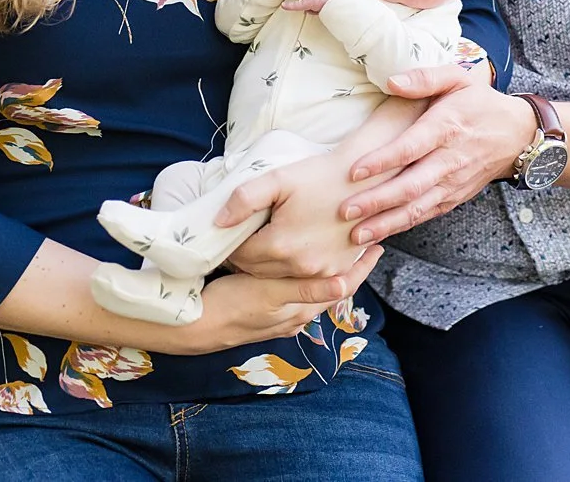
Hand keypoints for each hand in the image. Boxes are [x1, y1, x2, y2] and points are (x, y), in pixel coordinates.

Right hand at [168, 248, 382, 354]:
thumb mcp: (268, 293)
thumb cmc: (229, 305)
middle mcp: (296, 317)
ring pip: (313, 293)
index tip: (376, 246)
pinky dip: (306, 283)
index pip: (342, 287)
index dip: (361, 267)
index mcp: (300, 309)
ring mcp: (281, 319)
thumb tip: (341, 282)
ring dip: (327, 274)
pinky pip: (294, 298)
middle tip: (363, 241)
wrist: (193, 327)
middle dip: (349, 268)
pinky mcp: (266, 318)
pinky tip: (300, 270)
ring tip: (337, 249)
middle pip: (331, 290)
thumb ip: (304, 290)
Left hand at [217, 143, 377, 278]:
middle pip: (258, 270)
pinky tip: (290, 249)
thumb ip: (243, 199)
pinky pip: (304, 277)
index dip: (231, 243)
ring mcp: (321, 272)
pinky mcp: (337, 270)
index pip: (240, 255)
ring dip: (268, 264)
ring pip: (279, 276)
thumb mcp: (277, 178)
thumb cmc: (319, 175)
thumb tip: (219, 222)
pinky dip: (292, 268)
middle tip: (244, 238)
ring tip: (265, 243)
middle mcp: (300, 267)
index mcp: (280, 246)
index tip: (231, 232)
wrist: (366, 178)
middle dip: (247, 256)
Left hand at [340, 67, 536, 242]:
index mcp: (446, 127)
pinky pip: (427, 215)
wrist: (517, 134)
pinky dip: (403, 227)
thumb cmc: (480, 103)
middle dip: (377, 201)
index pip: (411, 147)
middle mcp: (449, 160)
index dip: (382, 160)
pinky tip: (379, 235)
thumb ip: (425, 78)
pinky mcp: (454, 197)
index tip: (354, 171)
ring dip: (386, 223)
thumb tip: (392, 81)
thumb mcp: (458, 78)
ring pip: (417, 208)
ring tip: (356, 235)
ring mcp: (453, 183)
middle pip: (411, 185)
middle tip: (345, 210)